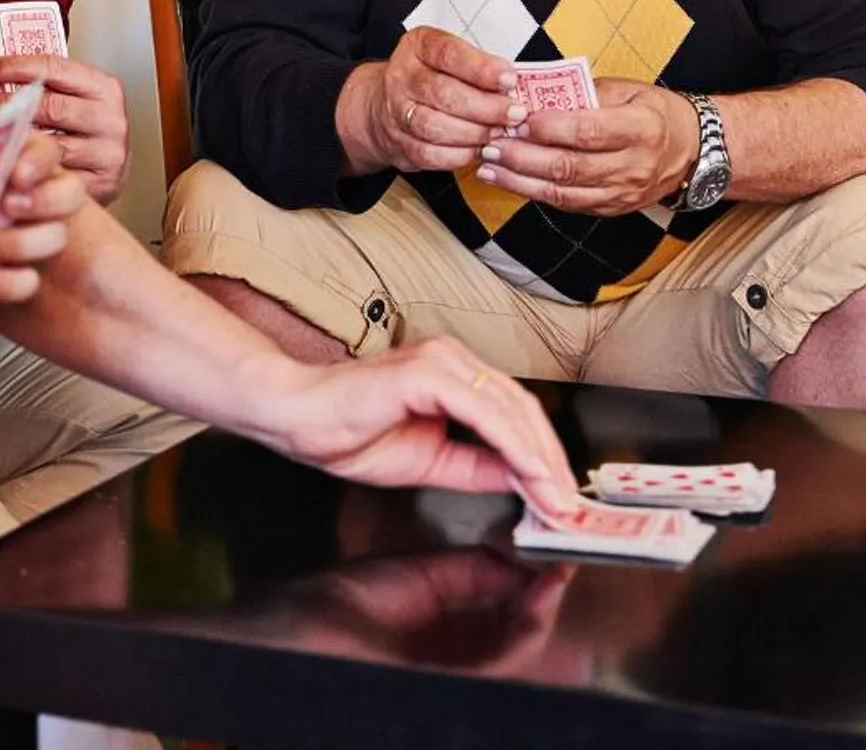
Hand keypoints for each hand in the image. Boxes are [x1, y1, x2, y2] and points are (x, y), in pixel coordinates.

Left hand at [0, 53, 129, 203]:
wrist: (108, 168)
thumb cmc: (82, 128)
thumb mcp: (73, 97)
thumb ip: (43, 85)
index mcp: (105, 89)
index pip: (56, 68)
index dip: (16, 66)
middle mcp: (111, 120)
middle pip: (52, 107)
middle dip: (7, 106)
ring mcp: (107, 155)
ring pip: (51, 145)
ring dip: (13, 142)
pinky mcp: (100, 185)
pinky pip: (56, 177)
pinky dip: (26, 172)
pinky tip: (4, 167)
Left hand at [0, 135, 84, 306]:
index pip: (40, 150)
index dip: (40, 159)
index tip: (17, 174)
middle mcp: (5, 196)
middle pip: (64, 193)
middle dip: (47, 201)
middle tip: (9, 207)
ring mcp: (5, 236)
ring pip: (53, 236)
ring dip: (30, 240)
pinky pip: (26, 279)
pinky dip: (15, 279)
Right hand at [254, 337, 580, 520]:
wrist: (296, 419)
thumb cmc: (346, 432)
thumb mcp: (428, 462)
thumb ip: (475, 466)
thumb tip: (520, 479)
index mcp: (452, 375)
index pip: (515, 411)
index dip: (543, 453)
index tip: (559, 495)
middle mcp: (452, 360)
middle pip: (523, 408)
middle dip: (552, 460)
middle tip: (569, 504)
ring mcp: (441, 363)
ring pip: (511, 408)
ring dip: (541, 456)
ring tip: (556, 496)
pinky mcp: (427, 375)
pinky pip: (484, 412)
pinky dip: (513, 444)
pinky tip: (529, 472)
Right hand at [338, 28, 519, 175]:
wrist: (382, 106)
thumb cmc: (429, 77)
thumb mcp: (449, 57)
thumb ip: (478, 67)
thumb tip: (514, 87)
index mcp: (418, 46)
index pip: (448, 53)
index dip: (481, 68)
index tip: (509, 79)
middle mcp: (402, 77)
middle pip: (443, 93)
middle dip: (485, 106)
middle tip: (514, 114)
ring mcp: (397, 112)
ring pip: (435, 126)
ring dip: (474, 133)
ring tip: (499, 132)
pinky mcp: (400, 144)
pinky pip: (430, 154)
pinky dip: (459, 154)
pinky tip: (478, 148)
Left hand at [474, 78, 692, 216]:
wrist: (691, 151)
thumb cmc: (654, 113)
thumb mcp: (628, 90)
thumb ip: (585, 93)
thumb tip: (535, 94)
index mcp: (641, 129)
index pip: (589, 130)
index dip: (550, 127)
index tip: (518, 119)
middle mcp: (634, 165)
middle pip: (570, 166)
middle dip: (524, 156)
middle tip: (492, 144)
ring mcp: (623, 192)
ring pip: (564, 192)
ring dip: (521, 180)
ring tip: (489, 166)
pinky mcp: (612, 209)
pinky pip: (568, 203)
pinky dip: (534, 192)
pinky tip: (510, 180)